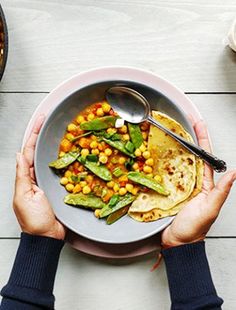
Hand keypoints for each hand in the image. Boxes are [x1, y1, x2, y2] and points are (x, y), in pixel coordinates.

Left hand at [14, 115, 65, 239]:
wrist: (47, 236)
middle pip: (39, 151)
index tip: (40, 120)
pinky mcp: (60, 187)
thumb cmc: (34, 220)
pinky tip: (72, 152)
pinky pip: (64, 170)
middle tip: (52, 120)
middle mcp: (37, 176)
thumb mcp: (23, 197)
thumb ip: (22, 176)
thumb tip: (19, 155)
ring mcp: (49, 181)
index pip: (28, 151)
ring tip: (62, 131)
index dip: (34, 134)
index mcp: (26, 177)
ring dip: (55, 145)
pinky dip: (66, 160)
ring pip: (51, 159)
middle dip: (43, 135)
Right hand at [161, 120, 235, 247]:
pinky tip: (162, 156)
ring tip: (175, 133)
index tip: (199, 126)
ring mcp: (181, 186)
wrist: (178, 242)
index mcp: (206, 184)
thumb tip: (233, 173)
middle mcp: (195, 182)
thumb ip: (221, 192)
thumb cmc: (194, 229)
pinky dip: (166, 163)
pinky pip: (168, 173)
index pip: (206, 158)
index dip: (203, 141)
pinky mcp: (170, 190)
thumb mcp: (210, 209)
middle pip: (193, 156)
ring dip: (178, 148)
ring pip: (181, 162)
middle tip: (188, 123)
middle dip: (192, 139)